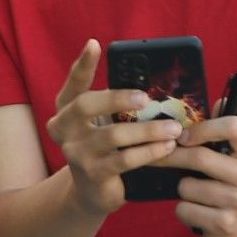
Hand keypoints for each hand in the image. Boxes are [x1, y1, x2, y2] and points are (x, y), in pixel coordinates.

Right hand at [45, 40, 181, 216]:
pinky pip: (124, 160)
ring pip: (112, 135)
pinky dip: (149, 152)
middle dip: (117, 98)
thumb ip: (117, 106)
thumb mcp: (104, 123)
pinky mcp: (92, 174)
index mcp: (66, 110)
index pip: (73, 83)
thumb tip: (156, 85)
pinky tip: (167, 147)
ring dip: (147, 130)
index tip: (94, 44)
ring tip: (173, 127)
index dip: (83, 65)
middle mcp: (64, 128)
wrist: (93, 191)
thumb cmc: (106, 149)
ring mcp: (75, 152)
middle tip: (146, 98)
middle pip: (86, 105)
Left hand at [166, 114, 236, 236]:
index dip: (201, 127)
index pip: (232, 125)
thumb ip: (225, 133)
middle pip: (200, 156)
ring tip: (195, 194)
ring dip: (182, 189)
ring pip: (186, 186)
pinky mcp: (226, 226)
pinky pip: (184, 209)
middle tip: (156, 156)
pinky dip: (183, 211)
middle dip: (171, 156)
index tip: (182, 136)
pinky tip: (198, 213)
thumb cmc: (234, 188)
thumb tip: (218, 99)